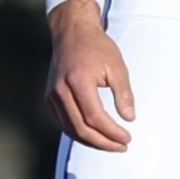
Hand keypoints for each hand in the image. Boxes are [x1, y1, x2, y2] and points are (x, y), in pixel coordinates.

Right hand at [43, 0, 134, 150]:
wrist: (72, 32)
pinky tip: (96, 135)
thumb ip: (123, 93)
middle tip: (122, 146)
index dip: (111, 132)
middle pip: (80, 129)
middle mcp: (60, 90)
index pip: (94, 117)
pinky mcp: (50, 98)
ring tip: (111, 144)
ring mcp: (52, 95)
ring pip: (70, 130)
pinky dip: (79, 133)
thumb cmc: (96, 46)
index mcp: (78, 81)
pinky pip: (64, 123)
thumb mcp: (117, 66)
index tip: (127, 137)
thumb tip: (129, 118)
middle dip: (103, 143)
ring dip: (91, 141)